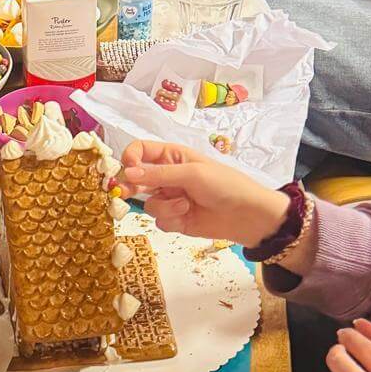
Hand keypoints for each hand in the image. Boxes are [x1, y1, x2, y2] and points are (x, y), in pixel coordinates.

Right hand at [118, 140, 288, 245]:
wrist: (247, 215)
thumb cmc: (224, 184)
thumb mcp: (191, 173)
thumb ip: (158, 174)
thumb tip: (128, 173)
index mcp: (172, 157)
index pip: (141, 151)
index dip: (130, 157)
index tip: (127, 168)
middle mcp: (167, 176)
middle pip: (137, 179)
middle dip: (131, 187)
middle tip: (123, 193)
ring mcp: (170, 199)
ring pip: (148, 203)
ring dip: (164, 206)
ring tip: (184, 206)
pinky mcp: (174, 220)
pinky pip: (158, 220)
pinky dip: (171, 219)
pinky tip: (188, 216)